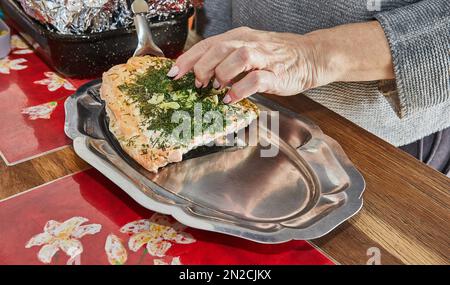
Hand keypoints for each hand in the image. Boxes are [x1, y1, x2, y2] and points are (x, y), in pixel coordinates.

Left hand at [167, 23, 393, 103]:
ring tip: (216, 89)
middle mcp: (250, 43)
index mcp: (240, 37)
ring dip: (222, 74)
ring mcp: (265, 58)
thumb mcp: (248, 51)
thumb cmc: (276, 56)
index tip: (173, 73)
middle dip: (202, 66)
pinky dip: (240, 89)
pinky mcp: (277, 74)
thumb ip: (226, 60)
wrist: (310, 56)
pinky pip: (256, 79)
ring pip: (239, 57)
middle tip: (196, 83)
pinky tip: (231, 98)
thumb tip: (199, 75)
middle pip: (220, 48)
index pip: (208, 44)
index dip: (188, 58)